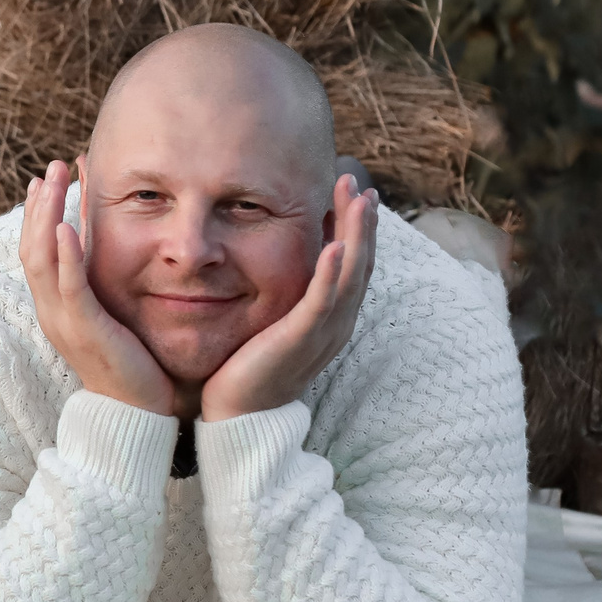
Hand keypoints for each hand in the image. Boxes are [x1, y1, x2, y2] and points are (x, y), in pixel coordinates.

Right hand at [20, 160, 173, 414]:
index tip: (44, 182)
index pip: (37, 251)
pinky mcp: (85, 328)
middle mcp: (51, 310)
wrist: (134, 414)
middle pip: (30, 247)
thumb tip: (117, 254)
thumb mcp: (112, 317)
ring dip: (45, 217)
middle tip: (49, 169)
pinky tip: (67, 226)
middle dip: (38, 205)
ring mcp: (64, 320)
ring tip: (51, 182)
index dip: (37, 215)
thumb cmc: (131, 366)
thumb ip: (105, 286)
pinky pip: (69, 287)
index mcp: (55, 307)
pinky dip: (65, 255)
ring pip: (41, 259)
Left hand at [199, 175, 378, 422]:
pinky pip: (320, 304)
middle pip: (360, 264)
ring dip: (356, 236)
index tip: (354, 191)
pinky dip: (331, 275)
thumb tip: (273, 261)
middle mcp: (335, 324)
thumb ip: (284, 297)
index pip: (352, 264)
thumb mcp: (273, 323)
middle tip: (360, 183)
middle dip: (362, 222)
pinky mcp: (299, 342)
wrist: (239, 419)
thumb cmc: (249, 370)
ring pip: (349, 276)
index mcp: (331, 318)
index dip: (357, 229)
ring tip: (359, 199)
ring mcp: (321, 333)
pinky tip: (334, 247)